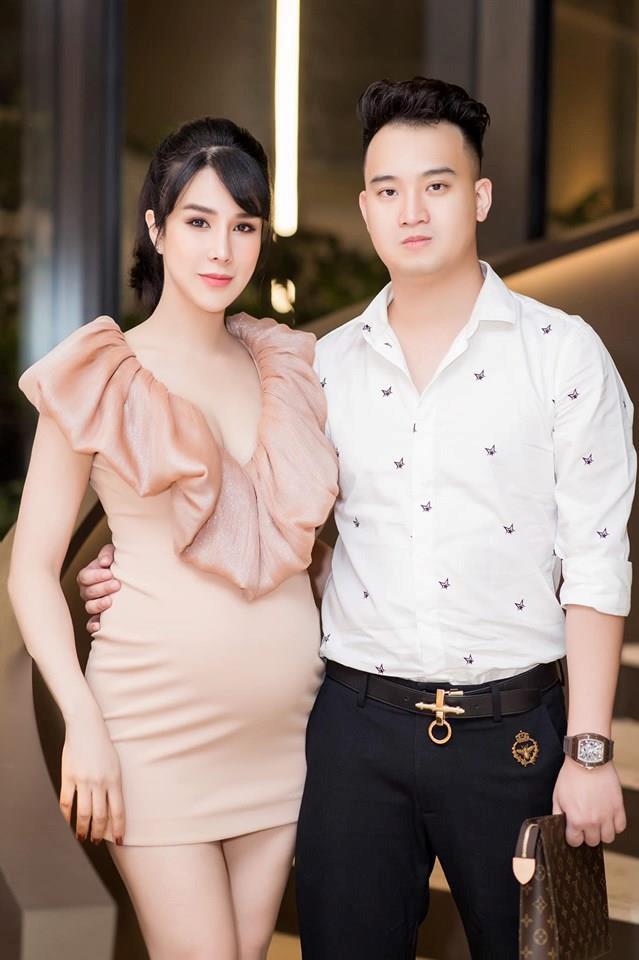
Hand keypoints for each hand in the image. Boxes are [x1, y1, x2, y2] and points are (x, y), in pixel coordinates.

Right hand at [60, 700, 125, 844]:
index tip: (119, 841)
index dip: (119, 828)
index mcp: (115, 779)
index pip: (118, 811)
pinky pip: (67, 802)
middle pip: (100, 816)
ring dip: (83, 828)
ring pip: (84, 813)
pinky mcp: (68, 777)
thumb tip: (112, 809)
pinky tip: (68, 823)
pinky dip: (67, 816)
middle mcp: (100, 782)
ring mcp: (83, 780)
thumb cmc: (103, 745)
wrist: (86, 726)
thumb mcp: (115, 764)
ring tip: (82, 837)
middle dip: (100, 833)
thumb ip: (113, 786)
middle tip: (97, 841)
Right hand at [77, 543, 119, 633]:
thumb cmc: (119, 562)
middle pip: (87, 592)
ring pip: (89, 607)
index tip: (110, 573)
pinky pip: (91, 623)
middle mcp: (87, 591)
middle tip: (117, 584)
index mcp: (87, 576)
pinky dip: (93, 625)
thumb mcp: (113, 552)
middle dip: (102, 588)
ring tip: (111, 601)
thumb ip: (107, 554)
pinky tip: (99, 627)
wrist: (130, 574)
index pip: (85, 577)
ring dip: (99, 604)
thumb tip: (104, 562)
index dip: (96, 576)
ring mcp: (92, 604)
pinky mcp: (100, 616)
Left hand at [553, 757, 625, 846]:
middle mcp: (592, 821)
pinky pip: (620, 827)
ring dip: (602, 832)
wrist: (587, 759)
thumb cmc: (571, 776)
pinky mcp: (618, 807)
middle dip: (587, 834)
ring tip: (597, 822)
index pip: (575, 842)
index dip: (573, 836)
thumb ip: (558, 814)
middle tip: (585, 824)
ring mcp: (607, 815)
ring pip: (608, 838)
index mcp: (576, 820)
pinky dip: (615, 825)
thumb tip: (559, 826)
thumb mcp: (557, 795)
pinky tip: (608, 817)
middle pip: (592, 841)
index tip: (573, 830)